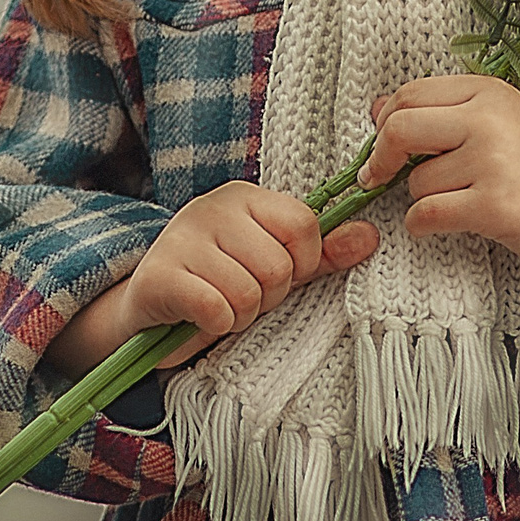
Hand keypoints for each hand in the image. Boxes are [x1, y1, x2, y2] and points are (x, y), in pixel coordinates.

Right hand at [43, 182, 378, 377]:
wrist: (148, 309)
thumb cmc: (219, 282)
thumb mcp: (273, 264)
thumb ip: (321, 252)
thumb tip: (371, 235)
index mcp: (244, 196)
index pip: (303, 224)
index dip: (303, 262)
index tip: (281, 276)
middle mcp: (211, 207)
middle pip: (279, 265)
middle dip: (269, 295)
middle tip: (243, 296)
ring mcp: (181, 238)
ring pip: (249, 291)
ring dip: (242, 314)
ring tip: (222, 307)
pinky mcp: (159, 277)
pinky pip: (216, 309)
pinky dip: (217, 325)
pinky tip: (202, 318)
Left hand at [361, 75, 519, 301]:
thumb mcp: (496, 127)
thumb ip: (441, 115)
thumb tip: (377, 110)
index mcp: (490, 92)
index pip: (410, 94)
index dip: (386, 123)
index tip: (385, 150)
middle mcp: (491, 118)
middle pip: (400, 128)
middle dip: (382, 159)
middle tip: (380, 179)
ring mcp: (494, 161)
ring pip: (415, 182)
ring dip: (423, 200)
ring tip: (462, 203)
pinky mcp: (495, 206)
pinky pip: (426, 215)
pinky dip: (423, 226)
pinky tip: (448, 225)